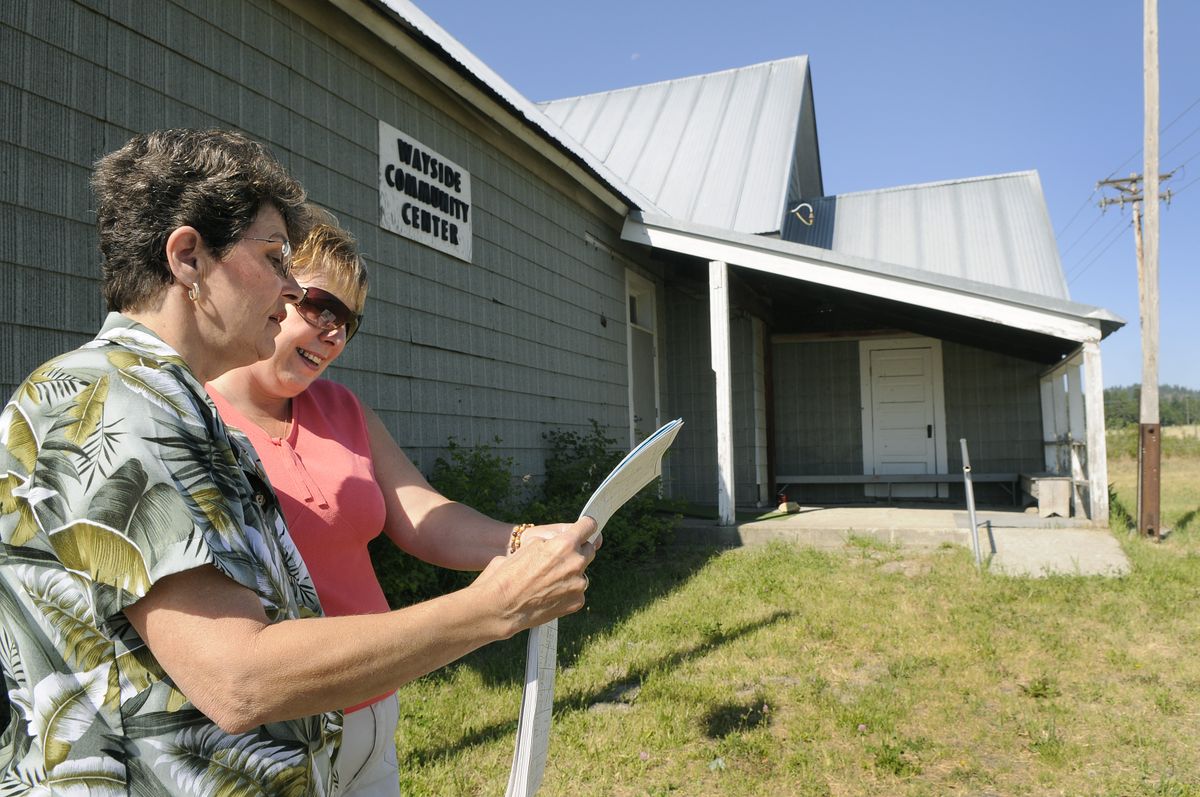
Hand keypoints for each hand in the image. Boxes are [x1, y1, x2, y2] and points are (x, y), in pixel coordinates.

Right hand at [474, 516, 597, 637]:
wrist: (501, 606)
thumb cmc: (510, 573)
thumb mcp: (529, 544)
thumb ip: (551, 541)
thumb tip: (561, 542)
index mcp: (564, 544)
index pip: (588, 526)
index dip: (585, 525)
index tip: (585, 528)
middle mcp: (576, 563)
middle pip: (589, 550)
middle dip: (577, 551)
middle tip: (560, 558)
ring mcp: (578, 584)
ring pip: (582, 572)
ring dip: (571, 573)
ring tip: (549, 580)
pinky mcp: (577, 601)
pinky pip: (577, 590)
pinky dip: (567, 591)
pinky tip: (549, 593)